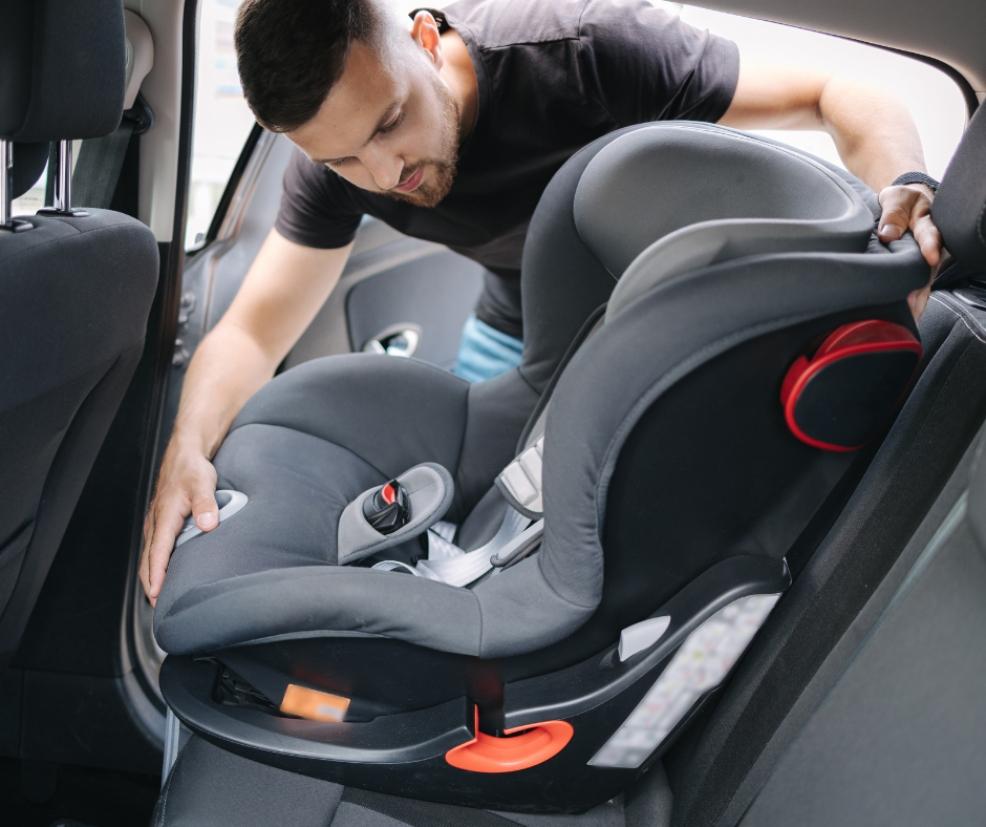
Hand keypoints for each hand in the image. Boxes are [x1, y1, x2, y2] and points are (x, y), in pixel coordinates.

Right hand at [140, 442, 218, 606]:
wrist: (185, 454)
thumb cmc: (192, 468)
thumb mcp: (203, 482)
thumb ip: (206, 504)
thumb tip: (207, 524)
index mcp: (165, 516)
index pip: (158, 552)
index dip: (156, 575)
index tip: (155, 594)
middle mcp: (157, 521)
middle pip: (148, 559)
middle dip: (150, 582)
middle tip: (156, 606)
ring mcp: (157, 522)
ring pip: (149, 555)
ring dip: (151, 575)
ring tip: (158, 595)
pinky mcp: (161, 521)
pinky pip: (154, 547)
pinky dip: (155, 563)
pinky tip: (164, 571)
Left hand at [877, 182, 940, 319]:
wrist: (904, 202)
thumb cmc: (901, 200)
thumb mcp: (897, 198)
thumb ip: (893, 213)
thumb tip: (888, 234)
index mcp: (926, 223)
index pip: (931, 235)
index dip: (930, 246)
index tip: (930, 259)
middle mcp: (928, 244)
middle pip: (928, 267)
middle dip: (922, 286)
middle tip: (914, 303)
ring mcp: (922, 258)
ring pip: (922, 280)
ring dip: (916, 299)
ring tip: (909, 315)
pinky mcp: (914, 268)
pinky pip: (914, 285)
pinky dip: (910, 300)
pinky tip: (905, 315)